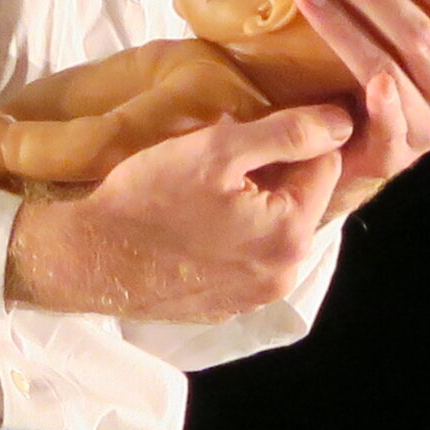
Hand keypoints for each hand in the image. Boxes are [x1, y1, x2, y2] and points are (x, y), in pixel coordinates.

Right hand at [4, 103, 350, 322]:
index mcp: (290, 235)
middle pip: (302, 199)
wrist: (85, 259)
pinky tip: (192, 221)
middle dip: (274, 172)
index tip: (252, 128)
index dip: (294, 137)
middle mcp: (282, 276)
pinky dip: (231, 235)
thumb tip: (344, 123)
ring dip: (253, 203)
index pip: (327, 164)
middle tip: (221, 157)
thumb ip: (288, 133)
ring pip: (274, 228)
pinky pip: (246, 257)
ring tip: (204, 189)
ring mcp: (253, 298)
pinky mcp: (223, 306)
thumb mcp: (218, 150)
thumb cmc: (148, 198)